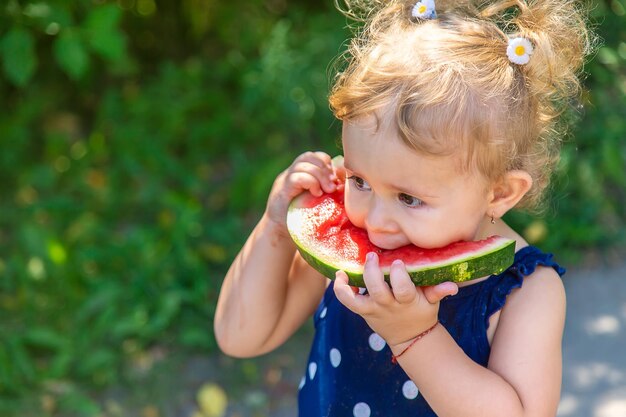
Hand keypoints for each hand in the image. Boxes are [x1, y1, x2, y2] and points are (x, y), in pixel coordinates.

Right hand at [264, 151, 343, 232]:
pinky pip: (296, 177)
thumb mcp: (318, 202)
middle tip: (333, 185)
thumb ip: (326, 191)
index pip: (315, 156)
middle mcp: (291, 173)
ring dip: (320, 175)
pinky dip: (310, 182)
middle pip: (308, 156)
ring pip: (303, 164)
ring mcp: (285, 180)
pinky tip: (316, 194)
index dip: (326, 163)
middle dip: (324, 168)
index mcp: (300, 174)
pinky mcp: (282, 190)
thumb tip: (343, 184)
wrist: (281, 234)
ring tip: (328, 190)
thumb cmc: (303, 220)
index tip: (335, 179)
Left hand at [334, 252, 457, 346]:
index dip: (399, 275)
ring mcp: (373, 309)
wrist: (410, 337)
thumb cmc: (421, 311)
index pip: (403, 289)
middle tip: (372, 256)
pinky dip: (339, 289)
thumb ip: (439, 291)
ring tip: (344, 270)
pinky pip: (347, 302)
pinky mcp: (362, 310)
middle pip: (377, 290)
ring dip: (347, 285)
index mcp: (407, 301)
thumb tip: (453, 286)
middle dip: (373, 272)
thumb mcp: (432, 302)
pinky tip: (339, 275)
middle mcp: (388, 305)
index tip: (399, 262)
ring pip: (355, 300)